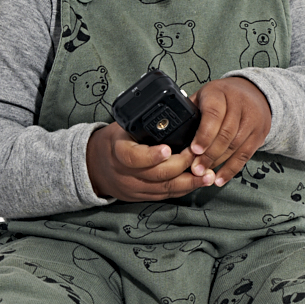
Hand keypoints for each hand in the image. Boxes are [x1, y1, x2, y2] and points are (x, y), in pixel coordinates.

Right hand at [86, 122, 201, 201]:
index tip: (169, 149)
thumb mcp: (124, 127)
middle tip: (198, 155)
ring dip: (190, 182)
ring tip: (208, 175)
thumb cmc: (116, 141)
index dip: (152, 156)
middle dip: (182, 165)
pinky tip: (199, 182)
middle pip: (157, 175)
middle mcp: (126, 173)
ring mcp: (134, 188)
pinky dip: (184, 189)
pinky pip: (166, 195)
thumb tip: (177, 107)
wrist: (96, 166)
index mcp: (118, 151)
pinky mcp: (142, 197)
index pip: (134, 157)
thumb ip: (145, 124)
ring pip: (165, 189)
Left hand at [188, 78, 270, 186]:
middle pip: (225, 133)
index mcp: (219, 93)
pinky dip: (231, 169)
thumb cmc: (221, 98)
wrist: (253, 93)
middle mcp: (239, 104)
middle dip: (209, 154)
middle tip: (196, 169)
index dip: (204, 134)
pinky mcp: (259, 134)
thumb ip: (191, 112)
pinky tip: (220, 179)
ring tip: (204, 175)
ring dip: (218, 163)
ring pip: (235, 145)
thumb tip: (171, 132)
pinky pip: (245, 155)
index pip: (214, 114)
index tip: (195, 150)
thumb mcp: (203, 96)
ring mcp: (252, 119)